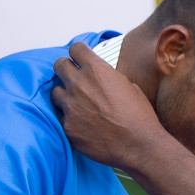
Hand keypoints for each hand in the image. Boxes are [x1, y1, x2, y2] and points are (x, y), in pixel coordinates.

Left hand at [51, 41, 165, 169]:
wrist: (138, 145)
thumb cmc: (139, 117)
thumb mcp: (130, 86)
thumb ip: (110, 78)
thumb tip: (103, 78)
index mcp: (96, 70)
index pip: (75, 48)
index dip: (79, 53)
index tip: (81, 59)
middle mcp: (79, 85)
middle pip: (58, 65)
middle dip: (66, 69)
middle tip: (75, 78)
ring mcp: (70, 106)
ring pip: (55, 92)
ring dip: (65, 96)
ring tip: (78, 104)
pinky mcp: (67, 126)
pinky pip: (62, 118)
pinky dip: (71, 120)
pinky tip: (84, 125)